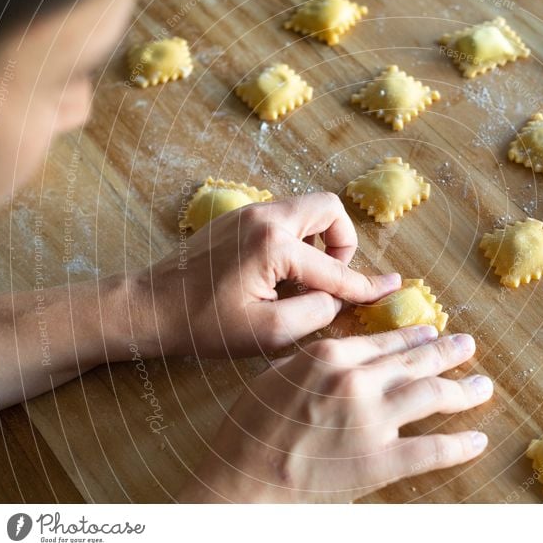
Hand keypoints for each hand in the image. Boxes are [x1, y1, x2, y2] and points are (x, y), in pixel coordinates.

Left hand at [131, 193, 399, 357]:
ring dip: (319, 240)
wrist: (148, 306)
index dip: (367, 284)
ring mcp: (250, 212)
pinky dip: (297, 240)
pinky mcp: (238, 217)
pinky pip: (285, 217)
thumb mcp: (267, 333)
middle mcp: (266, 217)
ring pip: (307, 209)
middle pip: (329, 208)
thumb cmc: (204, 325)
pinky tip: (280, 273)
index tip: (393, 288)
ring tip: (304, 279)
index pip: (335, 268)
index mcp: (274, 245)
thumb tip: (335, 298)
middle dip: (342, 243)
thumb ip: (315, 313)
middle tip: (329, 278)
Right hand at [179, 326, 492, 502]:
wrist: (241, 477)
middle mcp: (357, 381)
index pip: (385, 342)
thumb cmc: (251, 427)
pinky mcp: (380, 461)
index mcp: (330, 356)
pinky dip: (459, 445)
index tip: (431, 333)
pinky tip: (477, 440)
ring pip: (432, 396)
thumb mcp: (279, 374)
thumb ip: (317, 360)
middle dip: (447, 353)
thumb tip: (344, 353)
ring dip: (463, 390)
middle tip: (468, 346)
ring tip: (483, 385)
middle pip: (415, 362)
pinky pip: (431, 449)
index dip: (413, 337)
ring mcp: (372, 421)